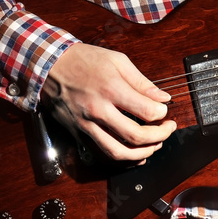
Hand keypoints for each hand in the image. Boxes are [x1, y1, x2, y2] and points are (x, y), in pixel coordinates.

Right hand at [41, 43, 176, 161]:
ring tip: (155, 145)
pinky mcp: (78, 132)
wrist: (49, 66)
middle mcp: (98, 110)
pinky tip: (136, 155)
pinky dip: (122, 159)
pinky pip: (102, 153)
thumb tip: (162, 98)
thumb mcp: (117, 61)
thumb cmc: (84, 60)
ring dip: (142, 153)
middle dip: (159, 136)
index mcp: (111, 89)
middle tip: (168, 129)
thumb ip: (142, 82)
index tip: (164, 111)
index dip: (162, 114)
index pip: (147, 111)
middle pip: (136, 136)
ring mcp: (86, 124)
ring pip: (118, 152)